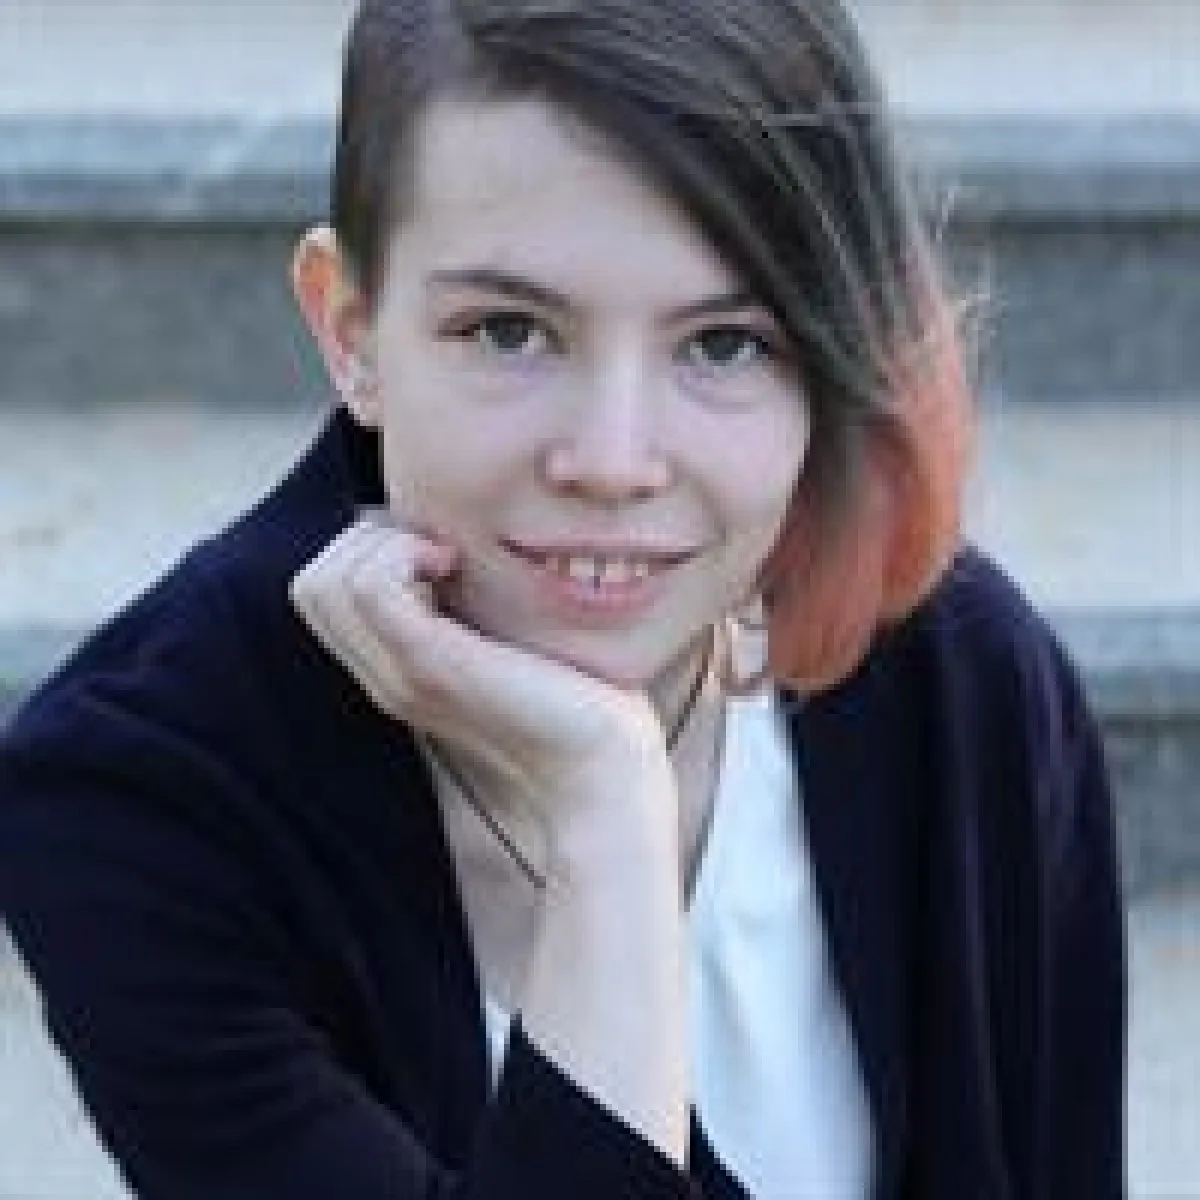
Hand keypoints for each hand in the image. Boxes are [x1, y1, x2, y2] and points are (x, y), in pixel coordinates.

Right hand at [288, 513, 670, 834]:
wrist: (600, 762)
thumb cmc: (574, 695)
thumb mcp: (508, 639)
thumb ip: (470, 606)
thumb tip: (458, 543)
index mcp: (396, 671)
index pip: (320, 593)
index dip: (369, 551)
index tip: (438, 553)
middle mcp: (384, 677)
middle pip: (313, 584)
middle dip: (369, 540)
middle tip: (440, 552)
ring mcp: (400, 674)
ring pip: (326, 581)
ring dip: (384, 544)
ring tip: (445, 559)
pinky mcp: (430, 664)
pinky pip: (370, 586)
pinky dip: (402, 553)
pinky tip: (455, 566)